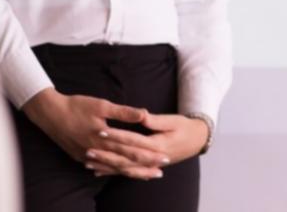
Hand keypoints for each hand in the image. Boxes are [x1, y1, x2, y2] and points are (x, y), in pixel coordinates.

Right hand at [22, 89, 150, 172]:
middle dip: (145, 167)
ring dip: (131, 172)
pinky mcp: (81, 158)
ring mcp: (89, 157)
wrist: (50, 114)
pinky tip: (121, 173)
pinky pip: (101, 168)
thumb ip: (123, 112)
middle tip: (161, 172)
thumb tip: (144, 114)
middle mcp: (98, 151)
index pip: (133, 148)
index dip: (150, 153)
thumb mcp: (101, 105)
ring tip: (147, 176)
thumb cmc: (76, 106)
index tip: (164, 156)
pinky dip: (113, 171)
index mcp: (105, 138)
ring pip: (114, 168)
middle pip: (126, 162)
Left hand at [83, 114, 209, 179]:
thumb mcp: (173, 120)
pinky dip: (113, 172)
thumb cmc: (185, 127)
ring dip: (106, 166)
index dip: (117, 137)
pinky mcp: (147, 166)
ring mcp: (150, 164)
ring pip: (125, 168)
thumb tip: (141, 115)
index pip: (133, 141)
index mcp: (158, 145)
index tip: (101, 131)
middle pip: (125, 158)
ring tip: (89, 164)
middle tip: (89, 151)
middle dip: (106, 155)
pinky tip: (99, 172)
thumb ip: (155, 120)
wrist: (197, 139)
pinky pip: (128, 171)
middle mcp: (152, 158)